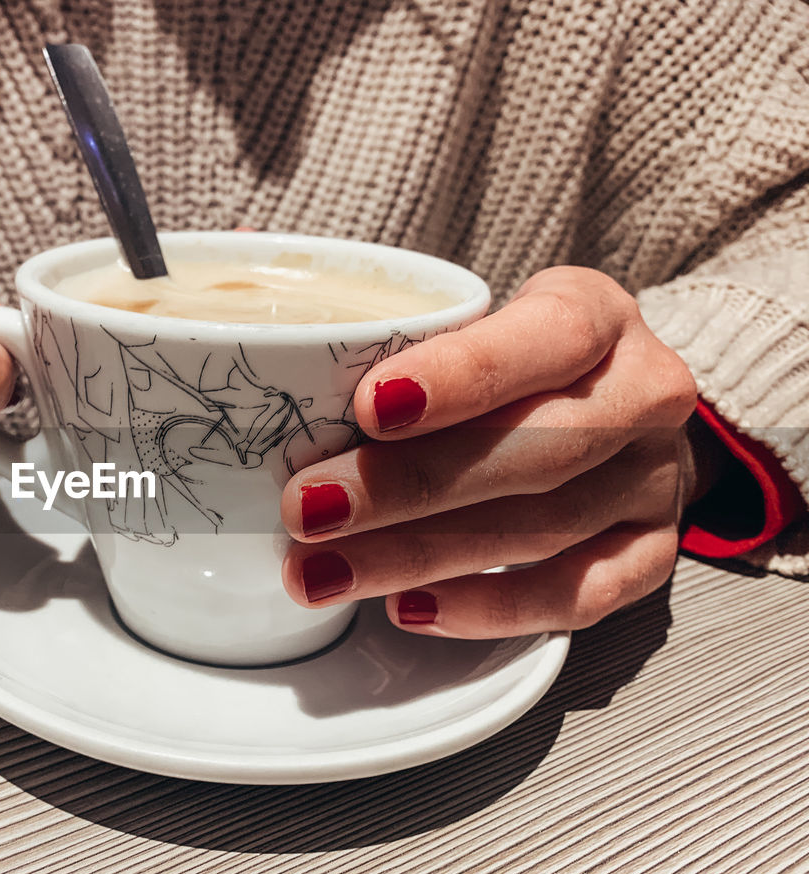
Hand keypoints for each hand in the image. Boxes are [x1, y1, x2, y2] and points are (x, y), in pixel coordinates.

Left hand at [280, 266, 698, 636]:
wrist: (620, 412)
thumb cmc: (513, 365)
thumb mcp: (473, 318)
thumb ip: (387, 320)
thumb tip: (230, 255)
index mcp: (593, 315)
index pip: (543, 339)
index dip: (462, 376)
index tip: (367, 407)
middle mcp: (642, 393)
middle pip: (533, 450)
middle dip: (407, 489)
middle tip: (305, 512)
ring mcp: (652, 480)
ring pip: (542, 529)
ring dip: (420, 558)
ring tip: (321, 575)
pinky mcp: (651, 551)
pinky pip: (579, 596)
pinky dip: (491, 609)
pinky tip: (407, 608)